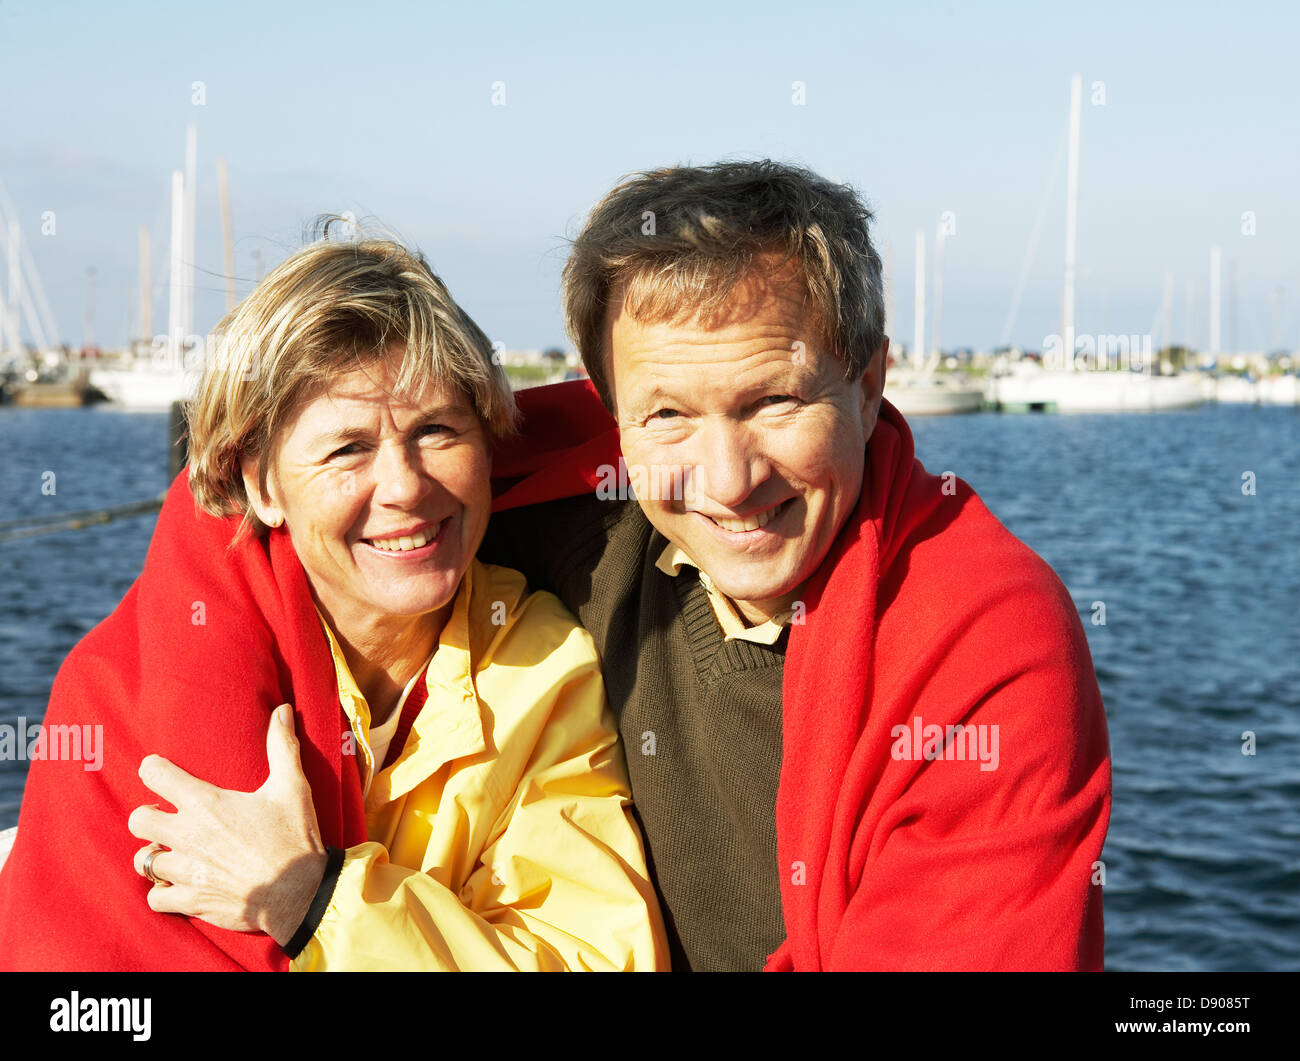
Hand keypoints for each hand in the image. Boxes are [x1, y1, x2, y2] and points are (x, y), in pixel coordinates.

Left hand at [128, 704, 329, 947]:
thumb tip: (282, 709)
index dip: (154, 769)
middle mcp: (187, 835)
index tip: (162, 771)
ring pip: (143, 860)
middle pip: (138, 819)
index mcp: (206, 803)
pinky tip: (179, 884)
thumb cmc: (295, 838)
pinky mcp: (191, 901)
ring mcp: (186, 871)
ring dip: (155, 854)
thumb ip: (282, 747)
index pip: (154, 774)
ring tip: (173, 851)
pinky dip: (163, 892)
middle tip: (169, 817)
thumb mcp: (292, 787)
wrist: (301, 894)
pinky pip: (155, 898)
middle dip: (149, 815)